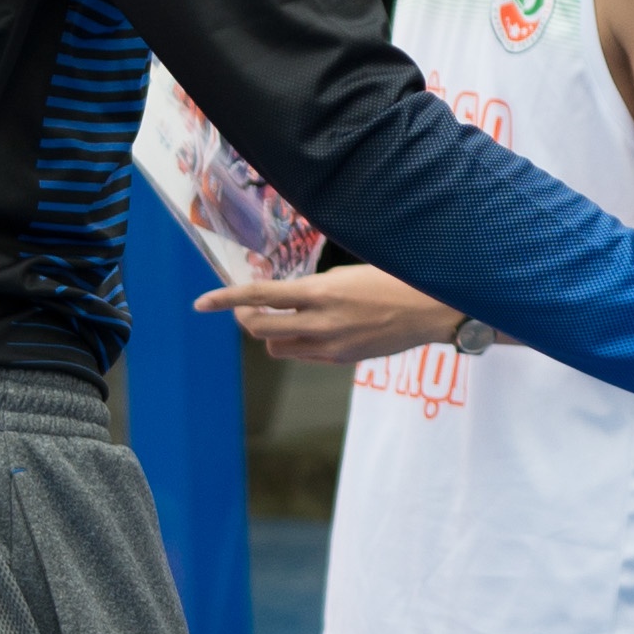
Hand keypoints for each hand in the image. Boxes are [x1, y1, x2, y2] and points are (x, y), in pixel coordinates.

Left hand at [195, 266, 463, 364]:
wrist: (432, 310)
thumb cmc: (394, 280)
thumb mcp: (349, 273)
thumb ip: (315, 288)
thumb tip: (290, 297)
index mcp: (321, 292)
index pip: (259, 296)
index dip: (225, 299)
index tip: (201, 302)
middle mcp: (321, 322)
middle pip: (259, 330)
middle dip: (246, 319)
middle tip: (248, 308)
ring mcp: (331, 346)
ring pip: (277, 348)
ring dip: (271, 333)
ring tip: (283, 317)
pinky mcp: (342, 359)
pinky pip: (304, 355)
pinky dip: (297, 342)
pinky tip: (311, 328)